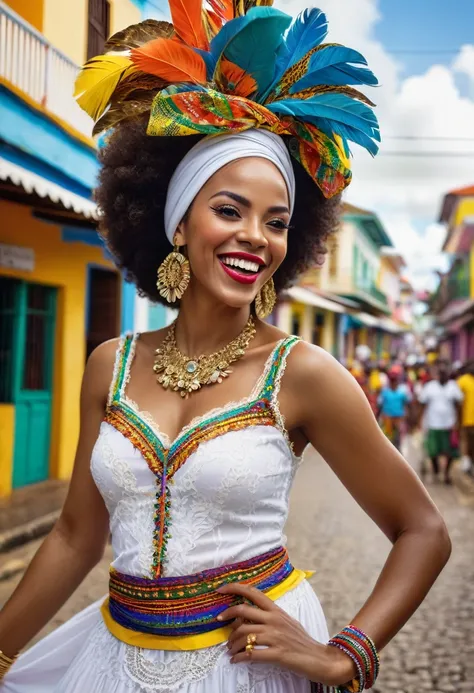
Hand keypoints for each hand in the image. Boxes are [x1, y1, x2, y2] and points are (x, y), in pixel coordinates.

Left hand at [216, 583, 356, 685]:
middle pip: (243, 611)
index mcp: (276, 610)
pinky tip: (236, 660)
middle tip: (219, 622)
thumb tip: (248, 615)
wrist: (320, 659)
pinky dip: (239, 658)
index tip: (220, 589)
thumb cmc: (301, 641)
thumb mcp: (286, 621)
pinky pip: (251, 654)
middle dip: (226, 616)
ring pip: (244, 634)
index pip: (253, 592)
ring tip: (230, 650)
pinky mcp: (278, 654)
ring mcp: (276, 636)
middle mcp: (275, 620)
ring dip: (232, 643)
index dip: (234, 588)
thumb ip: (269, 616)